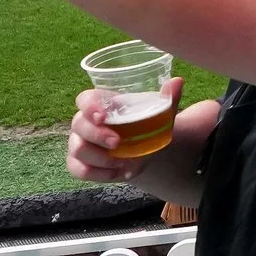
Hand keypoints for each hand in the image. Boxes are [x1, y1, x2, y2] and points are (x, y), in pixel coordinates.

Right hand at [66, 78, 181, 183]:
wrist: (142, 153)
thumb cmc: (145, 127)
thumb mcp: (160, 114)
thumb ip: (169, 99)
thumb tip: (178, 81)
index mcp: (102, 104)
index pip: (85, 98)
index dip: (89, 106)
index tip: (103, 116)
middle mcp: (85, 122)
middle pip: (78, 124)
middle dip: (96, 135)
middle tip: (117, 142)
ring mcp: (79, 143)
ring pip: (77, 149)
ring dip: (100, 158)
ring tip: (123, 161)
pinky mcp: (79, 163)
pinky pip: (79, 170)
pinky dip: (99, 174)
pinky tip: (117, 173)